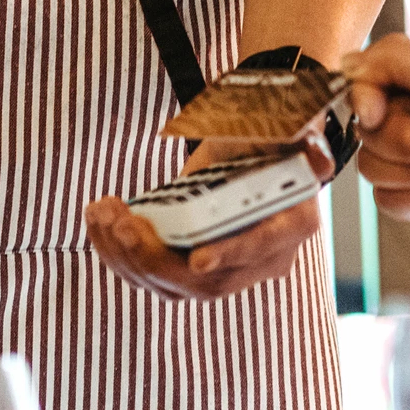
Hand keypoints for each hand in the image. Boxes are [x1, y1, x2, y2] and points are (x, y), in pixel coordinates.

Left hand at [85, 136, 333, 301]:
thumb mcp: (284, 125)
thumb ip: (295, 131)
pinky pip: (151, 275)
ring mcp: (223, 268)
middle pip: (209, 281)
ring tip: (103, 213)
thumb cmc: (269, 132)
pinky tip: (100, 221)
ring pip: (171, 284)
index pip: (263, 247)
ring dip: (127, 255)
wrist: (252, 141)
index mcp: (293, 223)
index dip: (231, 254)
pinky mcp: (188, 266)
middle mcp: (261, 258)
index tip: (197, 258)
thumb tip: (309, 140)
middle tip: (122, 223)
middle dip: (158, 257)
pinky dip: (118, 254)